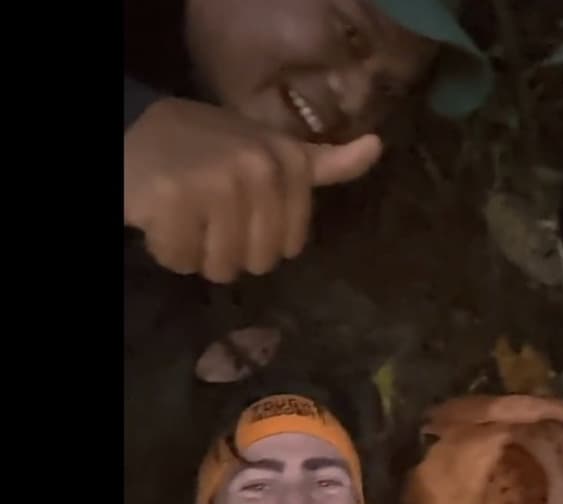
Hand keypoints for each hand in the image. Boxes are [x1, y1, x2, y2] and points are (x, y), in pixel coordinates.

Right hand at [124, 97, 382, 282]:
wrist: (137, 129)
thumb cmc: (213, 148)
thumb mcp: (274, 149)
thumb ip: (324, 162)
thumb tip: (378, 147)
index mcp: (289, 161)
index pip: (292, 244)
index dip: (265, 240)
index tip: (244, 211)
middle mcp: (259, 168)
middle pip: (259, 261)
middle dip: (231, 249)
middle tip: (211, 215)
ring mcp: (217, 182)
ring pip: (222, 267)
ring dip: (199, 253)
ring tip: (188, 216)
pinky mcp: (174, 199)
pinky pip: (183, 261)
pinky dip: (169, 250)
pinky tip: (163, 218)